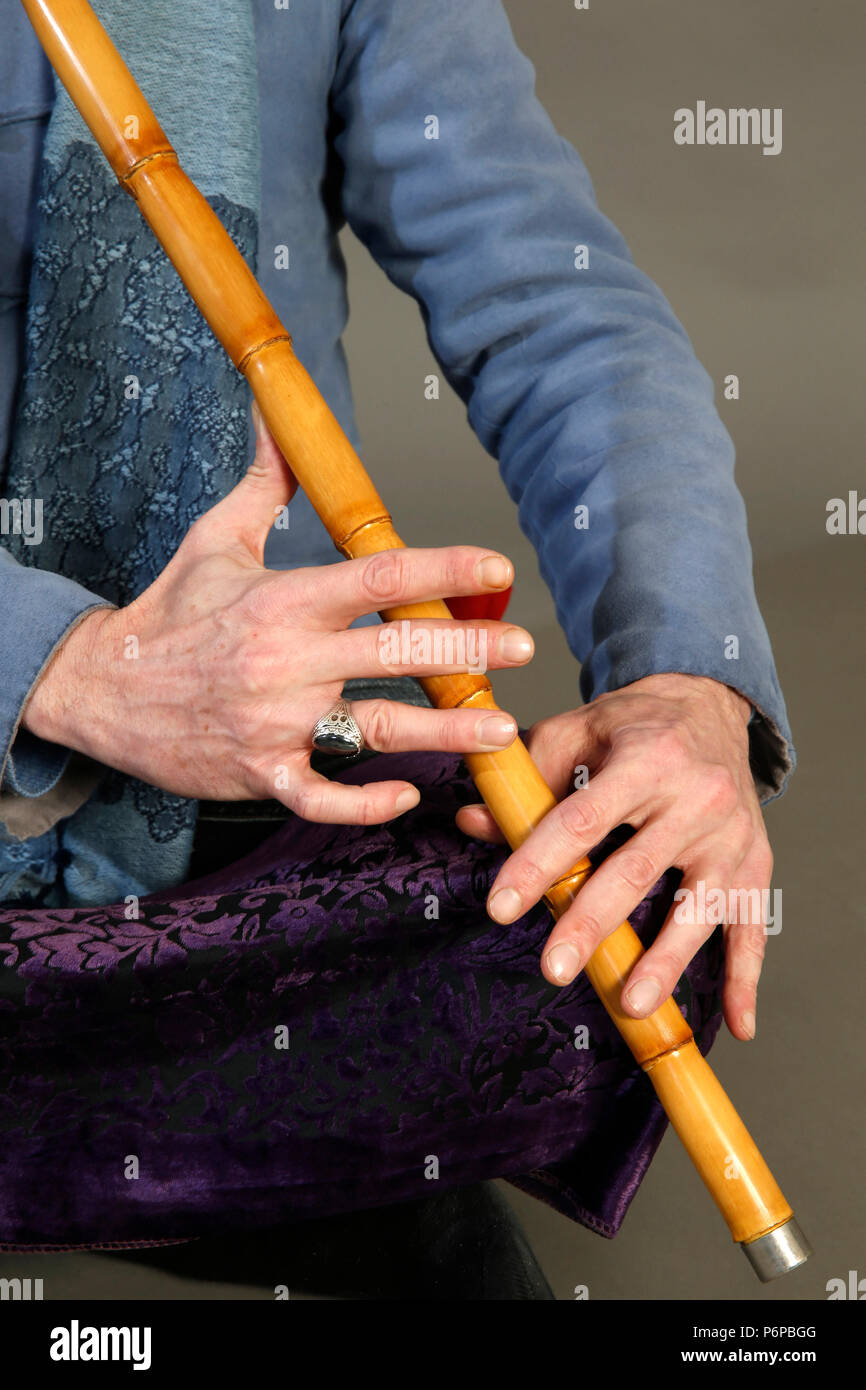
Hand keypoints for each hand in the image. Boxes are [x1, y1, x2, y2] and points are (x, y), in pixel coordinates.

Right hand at [23, 408, 533, 823]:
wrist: (102, 690)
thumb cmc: (169, 614)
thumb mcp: (216, 539)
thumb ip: (267, 484)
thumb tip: (281, 420)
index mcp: (284, 600)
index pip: (379, 574)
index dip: (444, 567)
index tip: (495, 569)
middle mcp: (286, 660)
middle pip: (396, 650)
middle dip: (469, 648)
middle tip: (523, 648)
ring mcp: (275, 722)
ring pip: (377, 727)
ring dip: (446, 732)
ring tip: (501, 731)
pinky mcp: (262, 772)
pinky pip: (322, 796)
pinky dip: (365, 803)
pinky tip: (406, 795)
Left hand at [456, 673, 770, 1040]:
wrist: (708, 704)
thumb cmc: (631, 727)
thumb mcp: (576, 732)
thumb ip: (525, 779)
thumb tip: (471, 822)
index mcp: (645, 758)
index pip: (582, 820)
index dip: (539, 864)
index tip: (501, 906)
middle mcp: (696, 796)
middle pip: (636, 870)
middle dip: (591, 925)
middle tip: (553, 969)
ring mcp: (731, 835)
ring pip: (698, 907)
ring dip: (665, 962)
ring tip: (632, 1006)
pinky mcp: (755, 862)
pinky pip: (752, 925)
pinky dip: (747, 978)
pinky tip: (738, 1025)